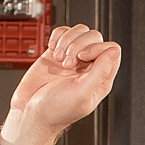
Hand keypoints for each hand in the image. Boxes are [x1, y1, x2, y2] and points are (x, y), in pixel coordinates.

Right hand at [0, 24, 121, 144]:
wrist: (31, 112)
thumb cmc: (56, 110)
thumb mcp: (82, 93)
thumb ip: (100, 72)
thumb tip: (113, 52)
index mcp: (100, 79)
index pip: (111, 50)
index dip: (96, 48)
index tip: (82, 59)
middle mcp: (89, 68)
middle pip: (94, 38)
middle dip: (78, 45)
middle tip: (67, 64)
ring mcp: (73, 59)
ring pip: (79, 32)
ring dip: (67, 41)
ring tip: (58, 59)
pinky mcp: (57, 53)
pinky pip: (63, 32)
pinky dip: (57, 37)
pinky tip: (52, 50)